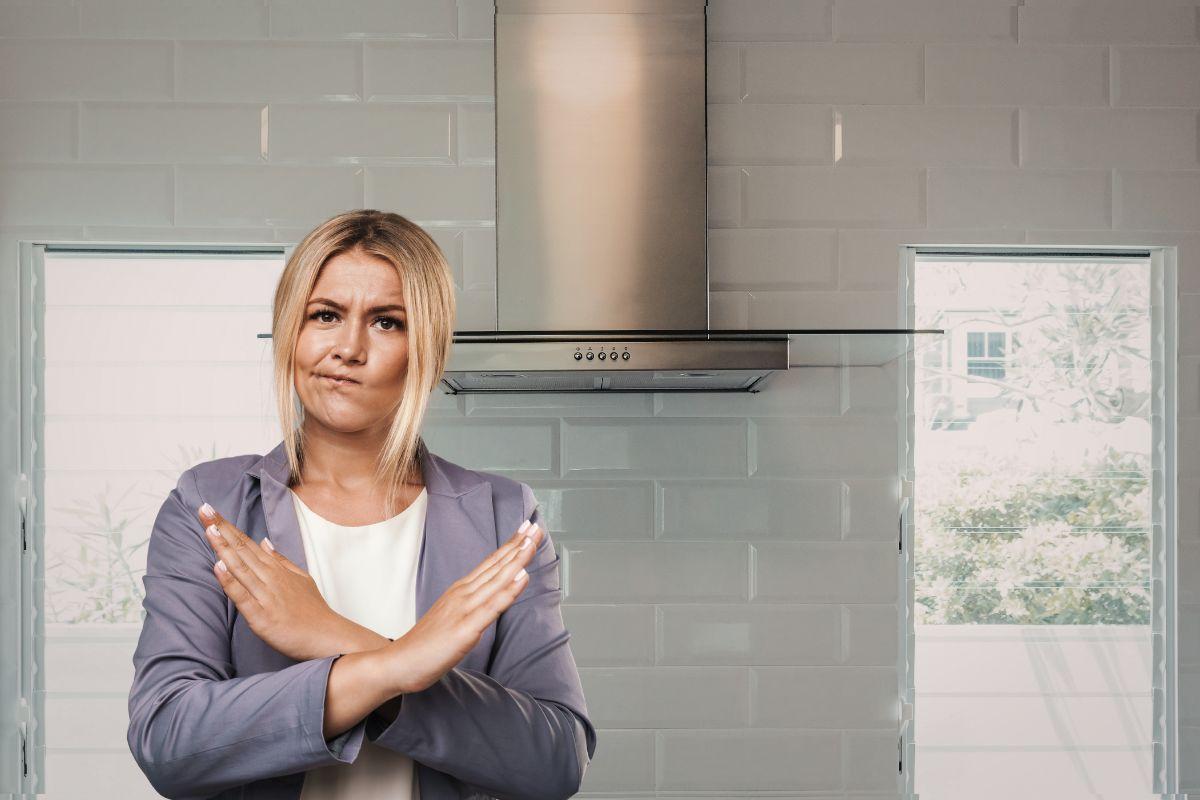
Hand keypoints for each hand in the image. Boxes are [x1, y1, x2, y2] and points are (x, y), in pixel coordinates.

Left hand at [197, 502, 363, 661]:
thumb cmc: (313, 611)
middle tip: (204, 509)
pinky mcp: (261, 616)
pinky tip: (218, 567)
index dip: (228, 527)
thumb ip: (280, 560)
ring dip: (223, 548)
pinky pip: (243, 596)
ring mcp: (266, 596)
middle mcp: (270, 578)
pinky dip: (230, 581)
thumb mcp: (300, 578)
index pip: (247, 543)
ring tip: (209, 529)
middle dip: (221, 529)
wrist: (326, 637)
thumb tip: (264, 542)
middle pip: (241, 549)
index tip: (211, 510)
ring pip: (240, 568)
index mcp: (276, 569)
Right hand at [385, 519, 543, 694]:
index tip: (526, 529)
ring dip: (517, 559)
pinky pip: (492, 607)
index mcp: (460, 591)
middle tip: (536, 526)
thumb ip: (470, 604)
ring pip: (497, 580)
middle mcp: (463, 594)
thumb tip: (489, 596)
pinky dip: (509, 590)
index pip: (490, 563)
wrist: (399, 662)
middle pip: (496, 565)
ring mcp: (464, 609)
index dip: (510, 545)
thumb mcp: (451, 616)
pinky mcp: (465, 629)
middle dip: (518, 545)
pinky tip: (522, 577)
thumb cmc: (426, 643)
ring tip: (532, 541)